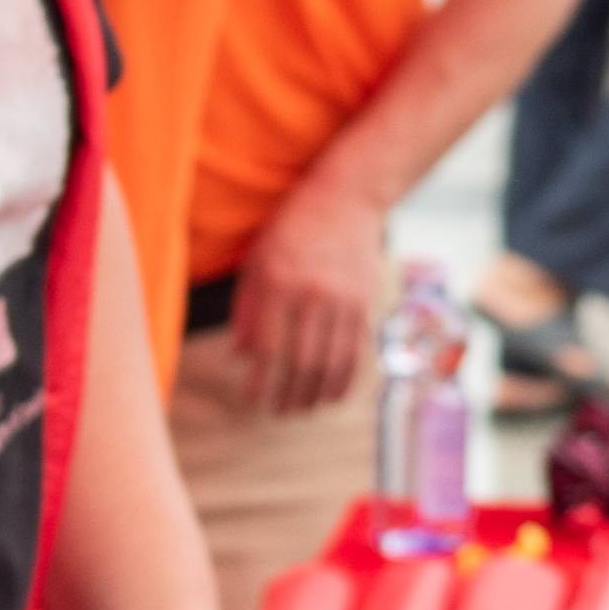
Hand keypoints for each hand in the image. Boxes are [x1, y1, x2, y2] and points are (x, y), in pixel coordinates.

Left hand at [228, 179, 389, 411]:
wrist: (347, 197)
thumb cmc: (291, 229)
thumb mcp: (257, 260)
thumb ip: (248, 308)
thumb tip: (242, 357)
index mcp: (279, 281)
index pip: (268, 347)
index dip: (260, 382)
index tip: (252, 400)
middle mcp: (313, 293)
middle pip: (301, 362)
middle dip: (288, 395)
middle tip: (277, 412)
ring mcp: (344, 299)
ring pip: (330, 363)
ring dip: (314, 394)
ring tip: (301, 409)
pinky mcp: (366, 303)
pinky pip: (355, 352)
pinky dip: (343, 380)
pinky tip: (330, 395)